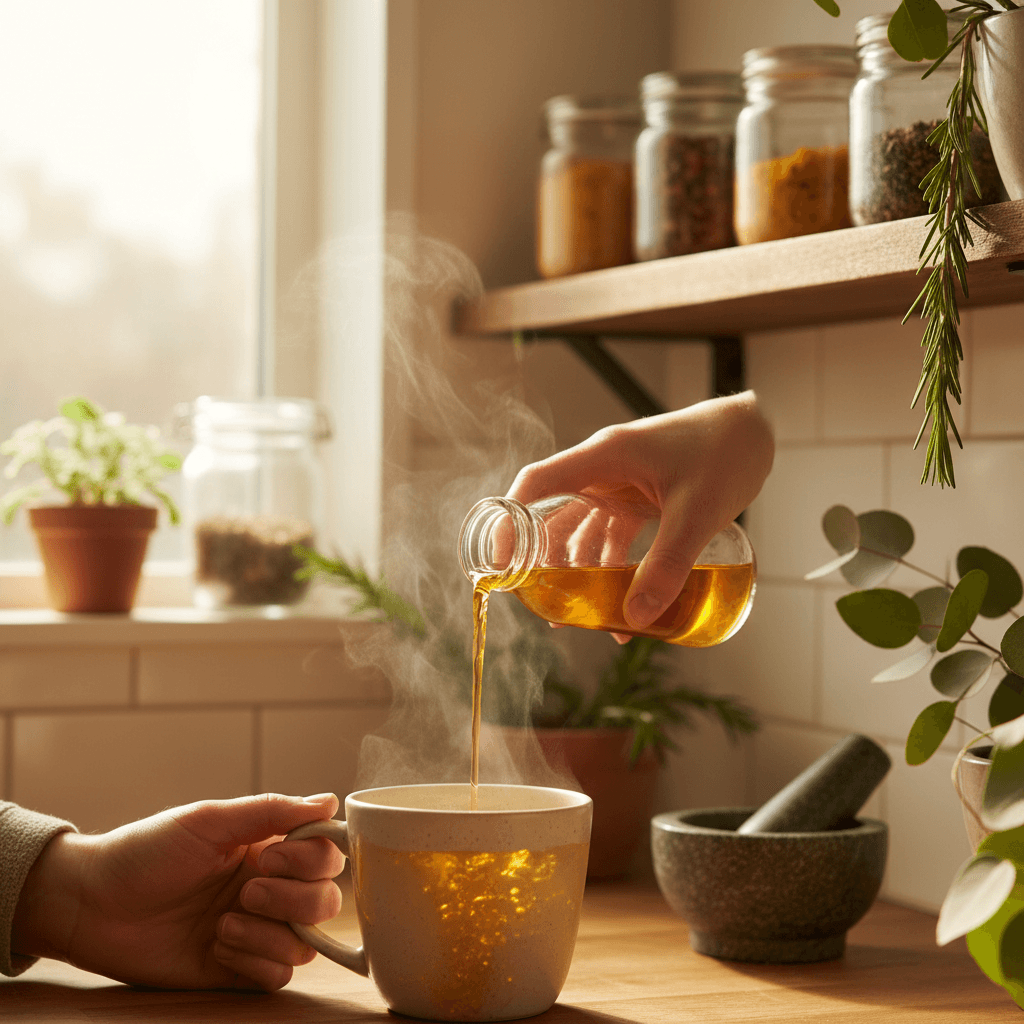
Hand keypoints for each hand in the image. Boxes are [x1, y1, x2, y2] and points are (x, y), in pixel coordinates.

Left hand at [11, 792, 344, 991]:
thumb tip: (330, 802)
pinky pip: (278, 975)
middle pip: (326, 902)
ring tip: (223, 924)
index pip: (326, 855)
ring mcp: (254, 931)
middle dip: (291, 899)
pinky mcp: (236, 970)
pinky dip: (253, 961)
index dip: (309, 859)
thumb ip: (271, 810)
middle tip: (246, 893)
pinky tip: (216, 946)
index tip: (267, 856)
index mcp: (267, 848)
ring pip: (306, 943)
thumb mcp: (208, 821)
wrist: (92, 905)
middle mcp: (268, 889)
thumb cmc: (146, 852)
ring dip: (268, 933)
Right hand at [506, 391, 773, 639]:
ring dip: (578, 569)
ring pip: (582, 529)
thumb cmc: (724, 453)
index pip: (537, 484)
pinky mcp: (639, 497)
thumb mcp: (696, 513)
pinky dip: (611, 566)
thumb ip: (666, 565)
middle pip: (553, 514)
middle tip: (539, 602)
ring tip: (575, 612)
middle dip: (543, 560)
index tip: (501, 562)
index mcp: (604, 457)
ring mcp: (620, 483)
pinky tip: (619, 600)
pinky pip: (612, 534)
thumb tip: (636, 617)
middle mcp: (603, 468)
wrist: (754, 430)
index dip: (510, 521)